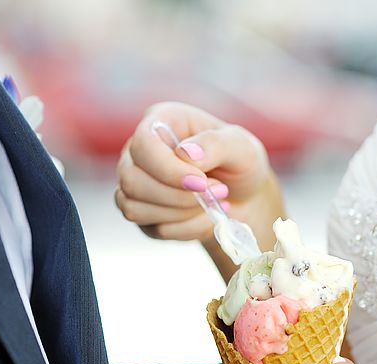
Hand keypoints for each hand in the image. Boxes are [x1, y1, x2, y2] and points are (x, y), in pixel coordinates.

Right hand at [115, 102, 281, 249]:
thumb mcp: (242, 147)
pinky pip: (153, 229)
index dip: (167, 169)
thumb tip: (185, 153)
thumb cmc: (240, 164)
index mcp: (161, 122)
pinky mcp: (142, 213)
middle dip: (178, 197)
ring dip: (183, 213)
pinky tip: (204, 217)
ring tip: (214, 203)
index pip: (143, 144)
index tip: (201, 183)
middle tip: (218, 192)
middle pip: (132, 180)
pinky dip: (186, 228)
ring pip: (135, 208)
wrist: (244, 197)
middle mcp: (139, 151)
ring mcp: (136, 183)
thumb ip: (216, 144)